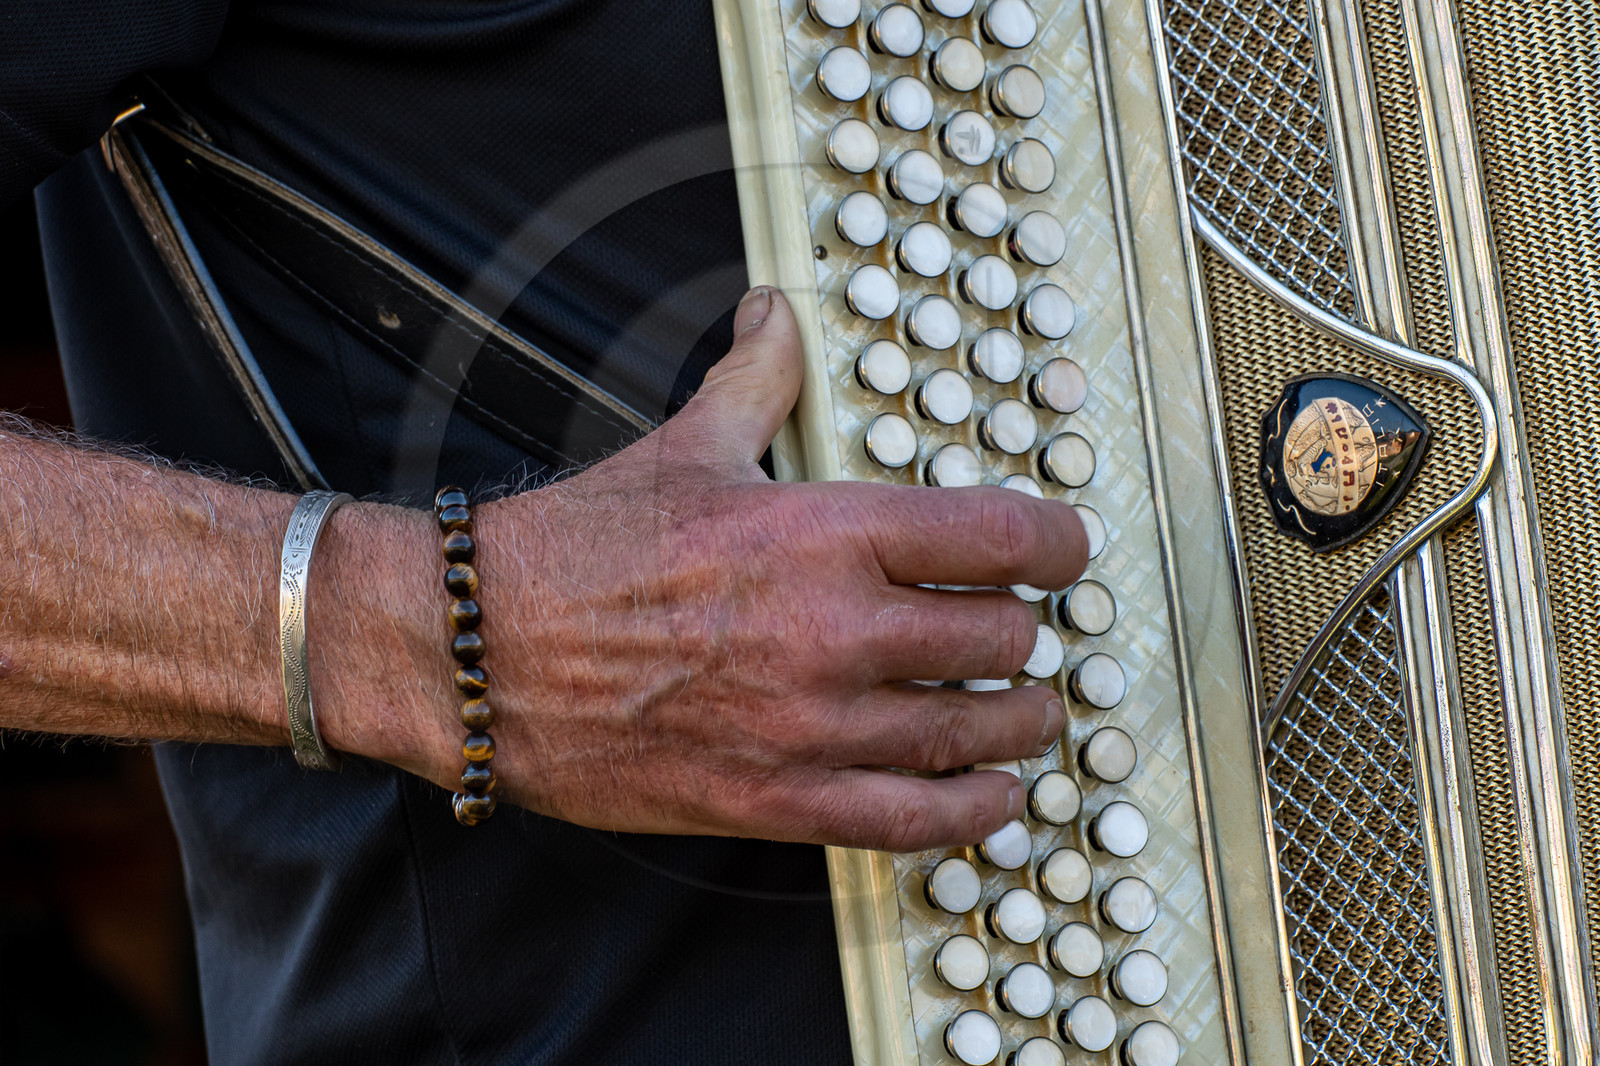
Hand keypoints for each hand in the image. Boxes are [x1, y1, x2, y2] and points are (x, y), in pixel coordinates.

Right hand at [353, 288, 1087, 850]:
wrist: (481, 651)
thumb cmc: (577, 552)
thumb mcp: (683, 445)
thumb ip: (757, 378)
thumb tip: (775, 314)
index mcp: (828, 530)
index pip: (1004, 536)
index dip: (1061, 543)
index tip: (1065, 551)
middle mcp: (837, 628)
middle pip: (1004, 639)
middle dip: (1024, 636)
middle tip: (1020, 635)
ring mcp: (813, 722)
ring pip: (975, 731)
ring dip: (1018, 723)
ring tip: (1024, 714)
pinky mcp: (779, 798)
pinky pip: (917, 820)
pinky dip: (971, 812)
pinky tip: (990, 799)